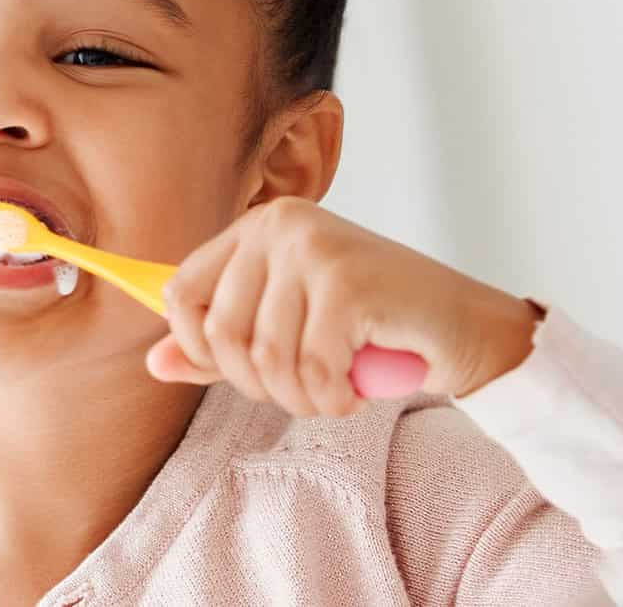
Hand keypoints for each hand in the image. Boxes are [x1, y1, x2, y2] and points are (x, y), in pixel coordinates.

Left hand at [145, 197, 539, 416]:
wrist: (467, 328)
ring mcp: (315, 249)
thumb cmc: (376, 327)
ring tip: (332, 392)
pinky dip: (331, 398)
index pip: (181, 292)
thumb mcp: (287, 331)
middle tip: (303, 389)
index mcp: (258, 227)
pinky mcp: (349, 283)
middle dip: (257, 383)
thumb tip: (155, 364)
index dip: (200, 348)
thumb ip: (220, 345)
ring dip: (299, 396)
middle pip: (220, 332)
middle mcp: (281, 225)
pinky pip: (311, 368)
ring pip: (266, 357)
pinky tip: (354, 392)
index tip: (242, 371)